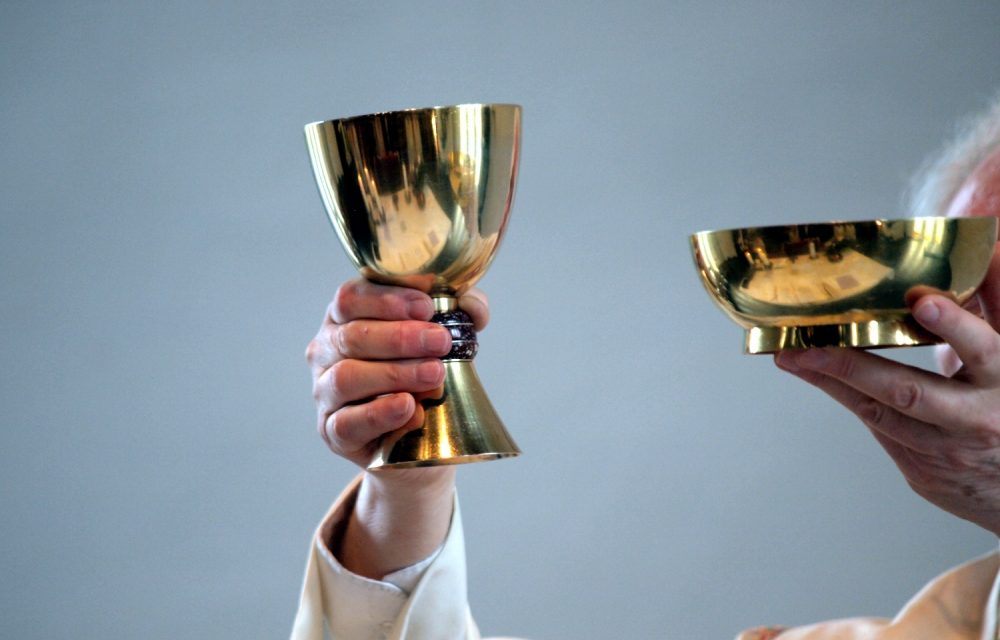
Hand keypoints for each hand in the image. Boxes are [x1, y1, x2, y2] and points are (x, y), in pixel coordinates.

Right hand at [305, 279, 489, 468]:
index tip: (427, 307)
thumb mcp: (441, 339)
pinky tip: (408, 407)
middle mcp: (326, 352)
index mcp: (345, 319)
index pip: (350, 298)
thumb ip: (459, 314)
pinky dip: (378, 413)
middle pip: (352, 336)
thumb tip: (472, 306)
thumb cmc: (422, 376)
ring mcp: (324, 392)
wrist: (420, 440)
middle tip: (441, 341)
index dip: (387, 299)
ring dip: (394, 373)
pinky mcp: (331, 432)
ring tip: (434, 374)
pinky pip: (346, 422)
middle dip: (400, 337)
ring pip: (347, 377)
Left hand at [774, 250, 999, 534]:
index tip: (923, 302)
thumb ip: (998, 298)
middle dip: (853, 367)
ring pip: (880, 413)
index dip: (955, 327)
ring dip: (831, 382)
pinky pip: (877, 427)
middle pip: (910, 391)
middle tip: (806, 346)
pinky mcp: (922, 471)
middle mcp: (977, 419)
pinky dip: (847, 398)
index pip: (984, 350)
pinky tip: (815, 374)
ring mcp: (947, 451)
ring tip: (791, 356)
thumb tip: (987, 240)